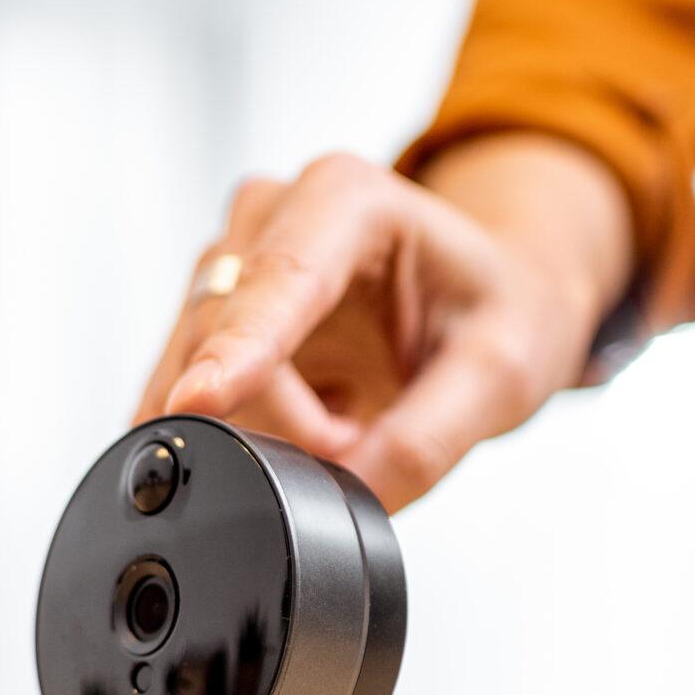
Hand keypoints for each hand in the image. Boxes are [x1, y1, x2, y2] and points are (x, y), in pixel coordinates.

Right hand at [130, 151, 604, 510]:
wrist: (491, 300)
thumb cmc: (498, 311)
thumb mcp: (499, 377)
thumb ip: (424, 442)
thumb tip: (343, 495)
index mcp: (348, 199)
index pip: (278, 282)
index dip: (235, 348)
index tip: (196, 400)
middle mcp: (272, 214)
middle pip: (224, 339)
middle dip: (282, 422)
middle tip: (356, 442)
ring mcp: (231, 261)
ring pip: (195, 373)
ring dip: (265, 429)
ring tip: (345, 423)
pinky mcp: (208, 313)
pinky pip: (197, 395)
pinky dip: (250, 428)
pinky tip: (310, 416)